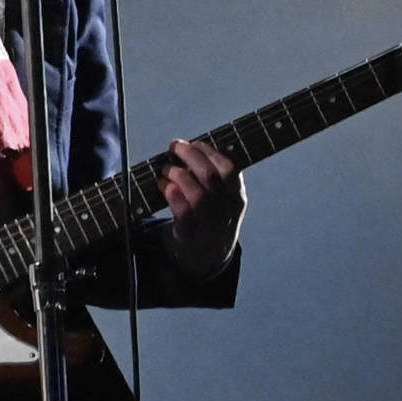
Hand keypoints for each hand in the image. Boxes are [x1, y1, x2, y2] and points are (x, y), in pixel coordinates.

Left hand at [159, 137, 245, 278]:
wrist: (207, 258)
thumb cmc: (211, 219)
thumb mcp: (223, 199)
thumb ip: (214, 177)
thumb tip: (189, 148)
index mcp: (237, 197)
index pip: (229, 168)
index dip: (209, 152)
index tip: (193, 143)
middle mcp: (226, 210)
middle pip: (211, 176)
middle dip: (190, 155)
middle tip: (175, 147)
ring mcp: (209, 224)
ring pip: (197, 193)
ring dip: (178, 175)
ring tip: (166, 170)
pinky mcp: (190, 234)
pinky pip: (183, 211)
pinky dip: (172, 194)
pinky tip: (164, 186)